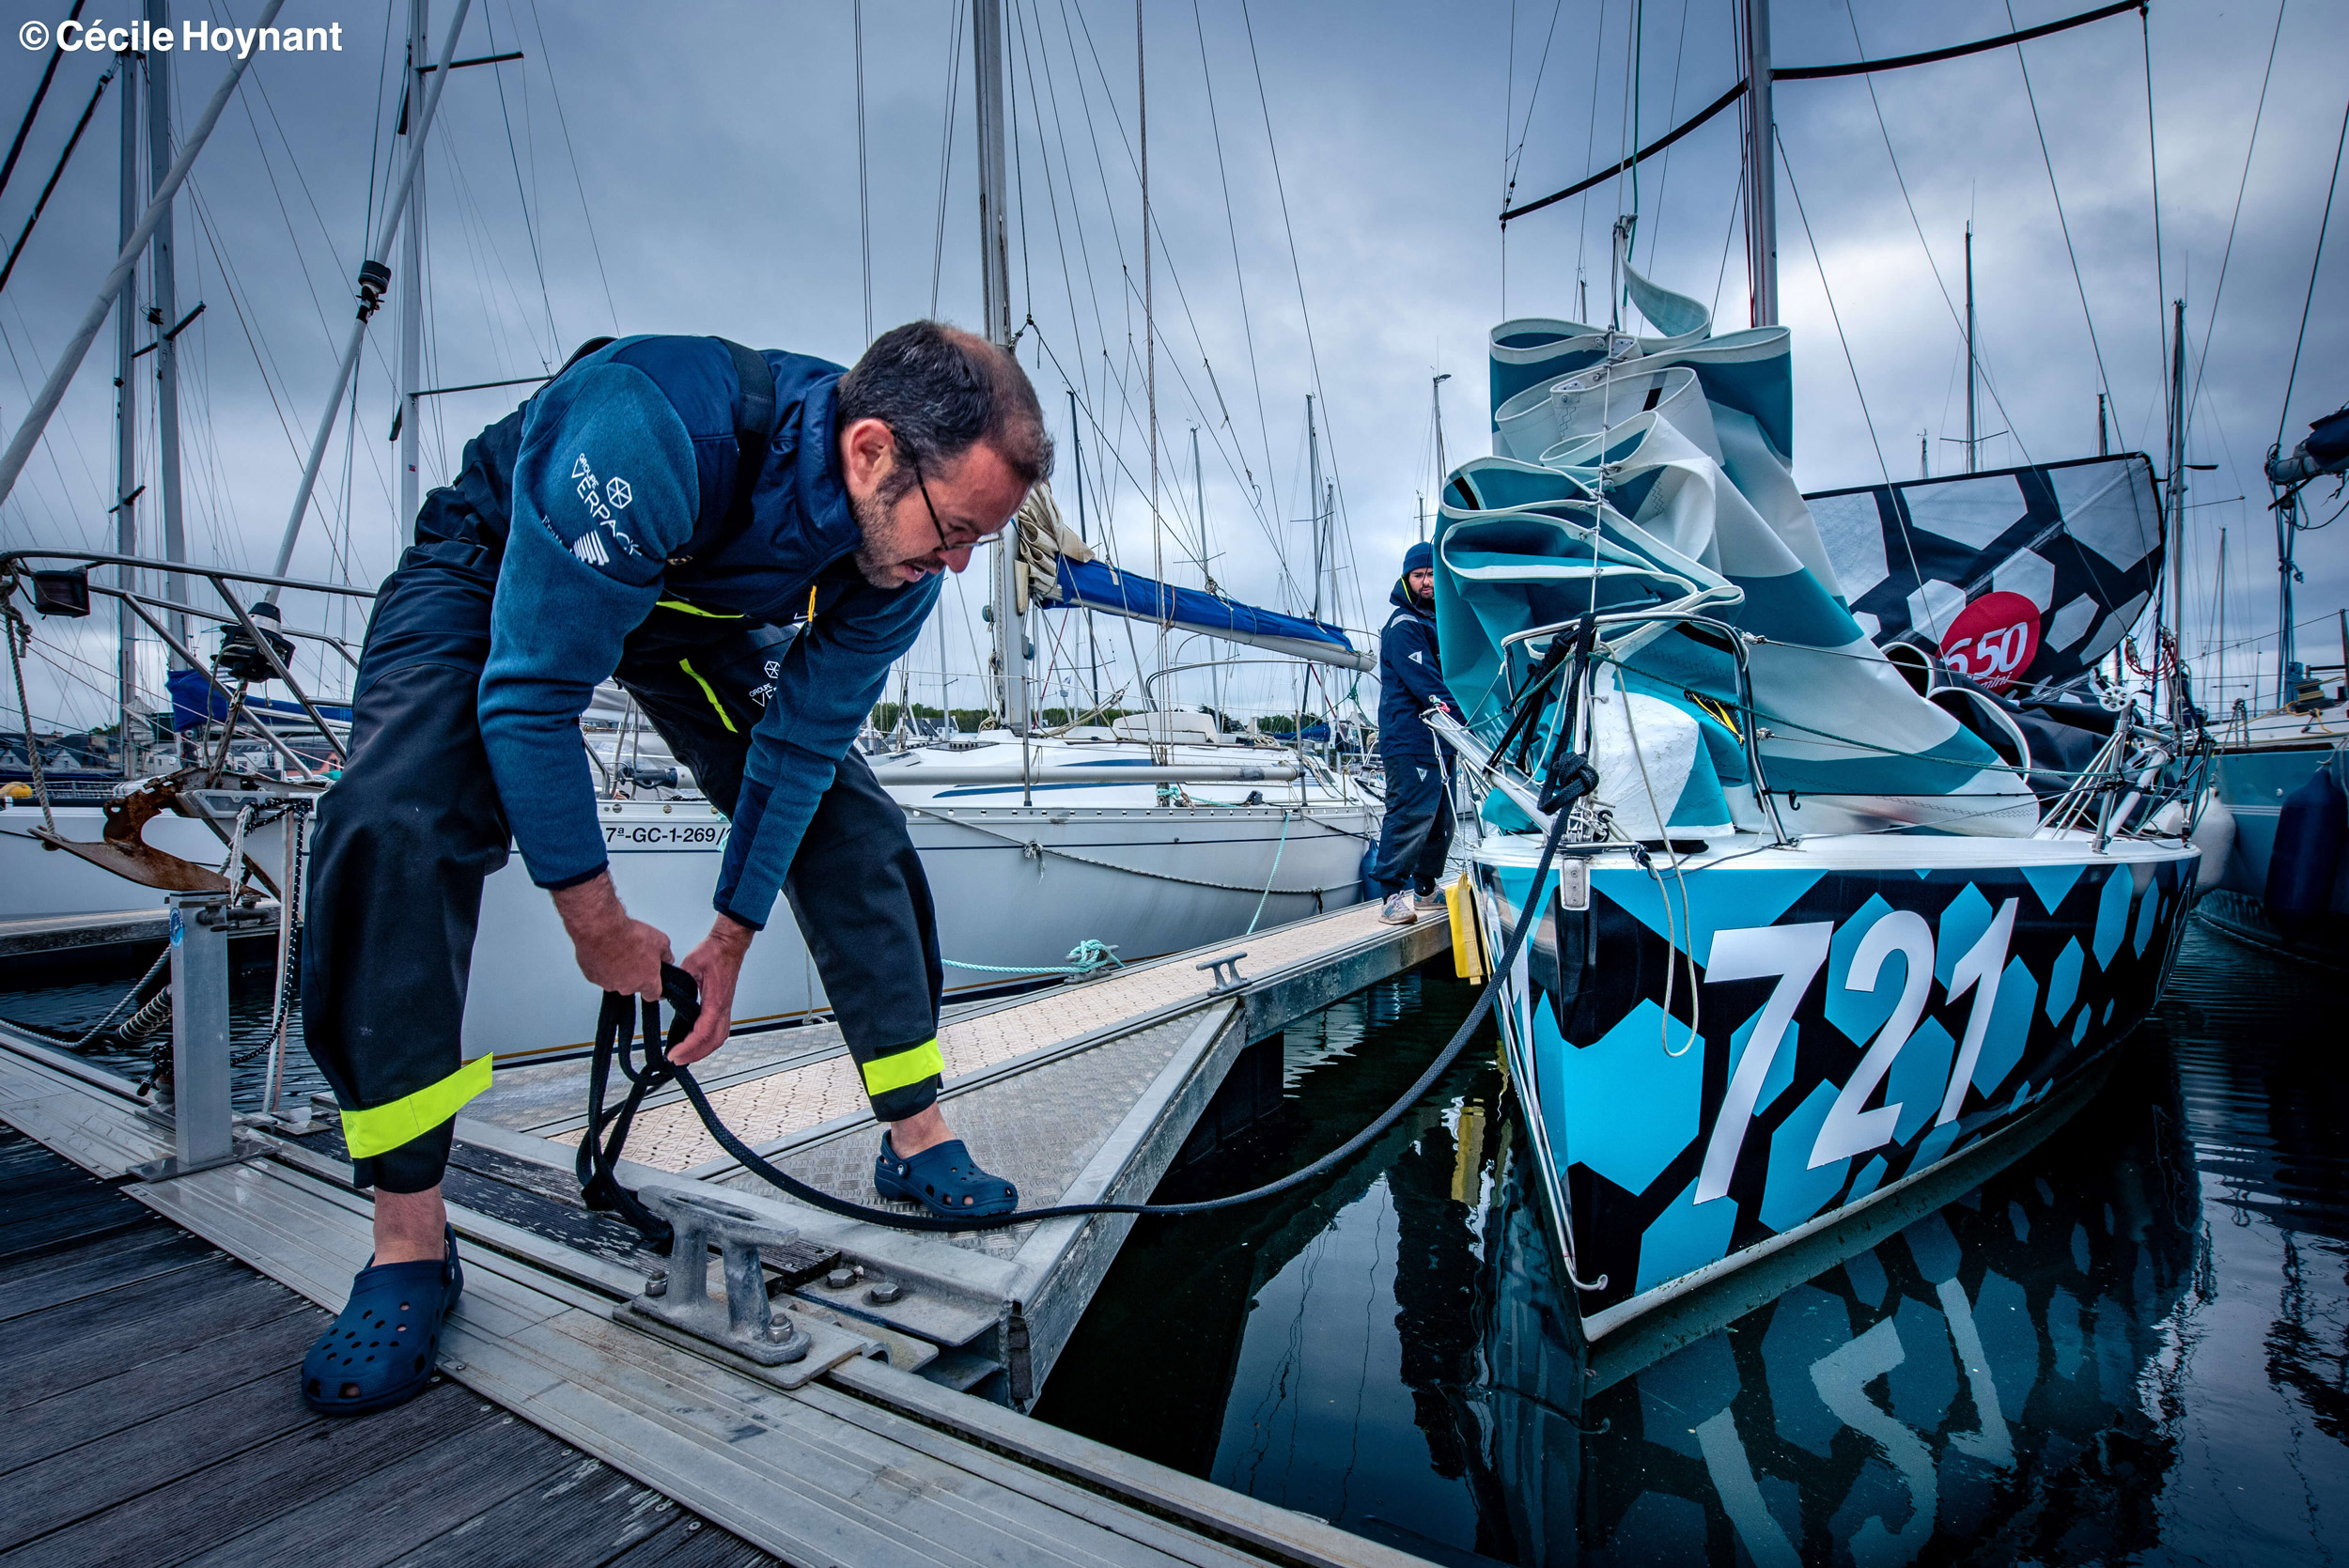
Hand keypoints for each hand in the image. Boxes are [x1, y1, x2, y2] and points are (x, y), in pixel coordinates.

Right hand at [550, 872, 670, 999]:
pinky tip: (605, 951)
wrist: (601, 929)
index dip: (656, 989)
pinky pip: (600, 974)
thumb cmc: (629, 935)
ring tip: (619, 950)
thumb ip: (666, 955)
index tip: (656, 985)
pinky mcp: (592, 977)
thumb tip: (667, 959)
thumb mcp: (661, 941)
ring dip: (618, 970)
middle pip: (634, 985)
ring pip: (616, 980)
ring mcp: (608, 983)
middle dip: (636, 973)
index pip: (654, 995)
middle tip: (635, 956)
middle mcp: (627, 987)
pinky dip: (603, 966)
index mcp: (646, 982)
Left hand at [670, 915, 754, 1065]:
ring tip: (685, 1055)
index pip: (703, 1031)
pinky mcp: (724, 1005)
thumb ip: (677, 982)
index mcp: (715, 1000)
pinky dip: (708, 1041)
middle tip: (677, 1060)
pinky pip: (719, 1029)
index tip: (674, 1054)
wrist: (730, 944)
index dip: (689, 1046)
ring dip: (703, 1050)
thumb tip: (662, 994)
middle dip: (696, 1055)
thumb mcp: (690, 964)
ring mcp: (725, 1007)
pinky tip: (696, 1041)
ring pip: (719, 1038)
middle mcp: (723, 1007)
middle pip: (714, 1041)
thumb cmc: (715, 951)